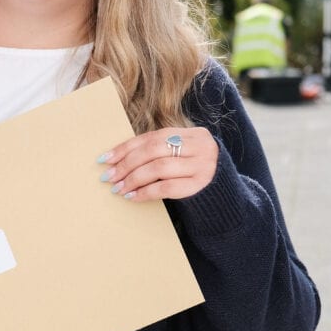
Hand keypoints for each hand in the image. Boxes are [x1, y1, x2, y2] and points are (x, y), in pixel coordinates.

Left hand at [99, 127, 217, 201]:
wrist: (225, 196)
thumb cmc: (194, 174)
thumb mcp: (183, 156)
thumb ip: (160, 152)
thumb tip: (117, 159)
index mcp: (192, 133)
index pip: (152, 137)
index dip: (126, 147)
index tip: (105, 159)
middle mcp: (200, 146)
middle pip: (153, 150)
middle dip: (127, 164)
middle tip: (109, 177)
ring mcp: (203, 165)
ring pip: (159, 168)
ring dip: (134, 179)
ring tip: (118, 188)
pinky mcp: (201, 185)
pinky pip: (167, 188)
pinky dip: (146, 192)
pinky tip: (133, 197)